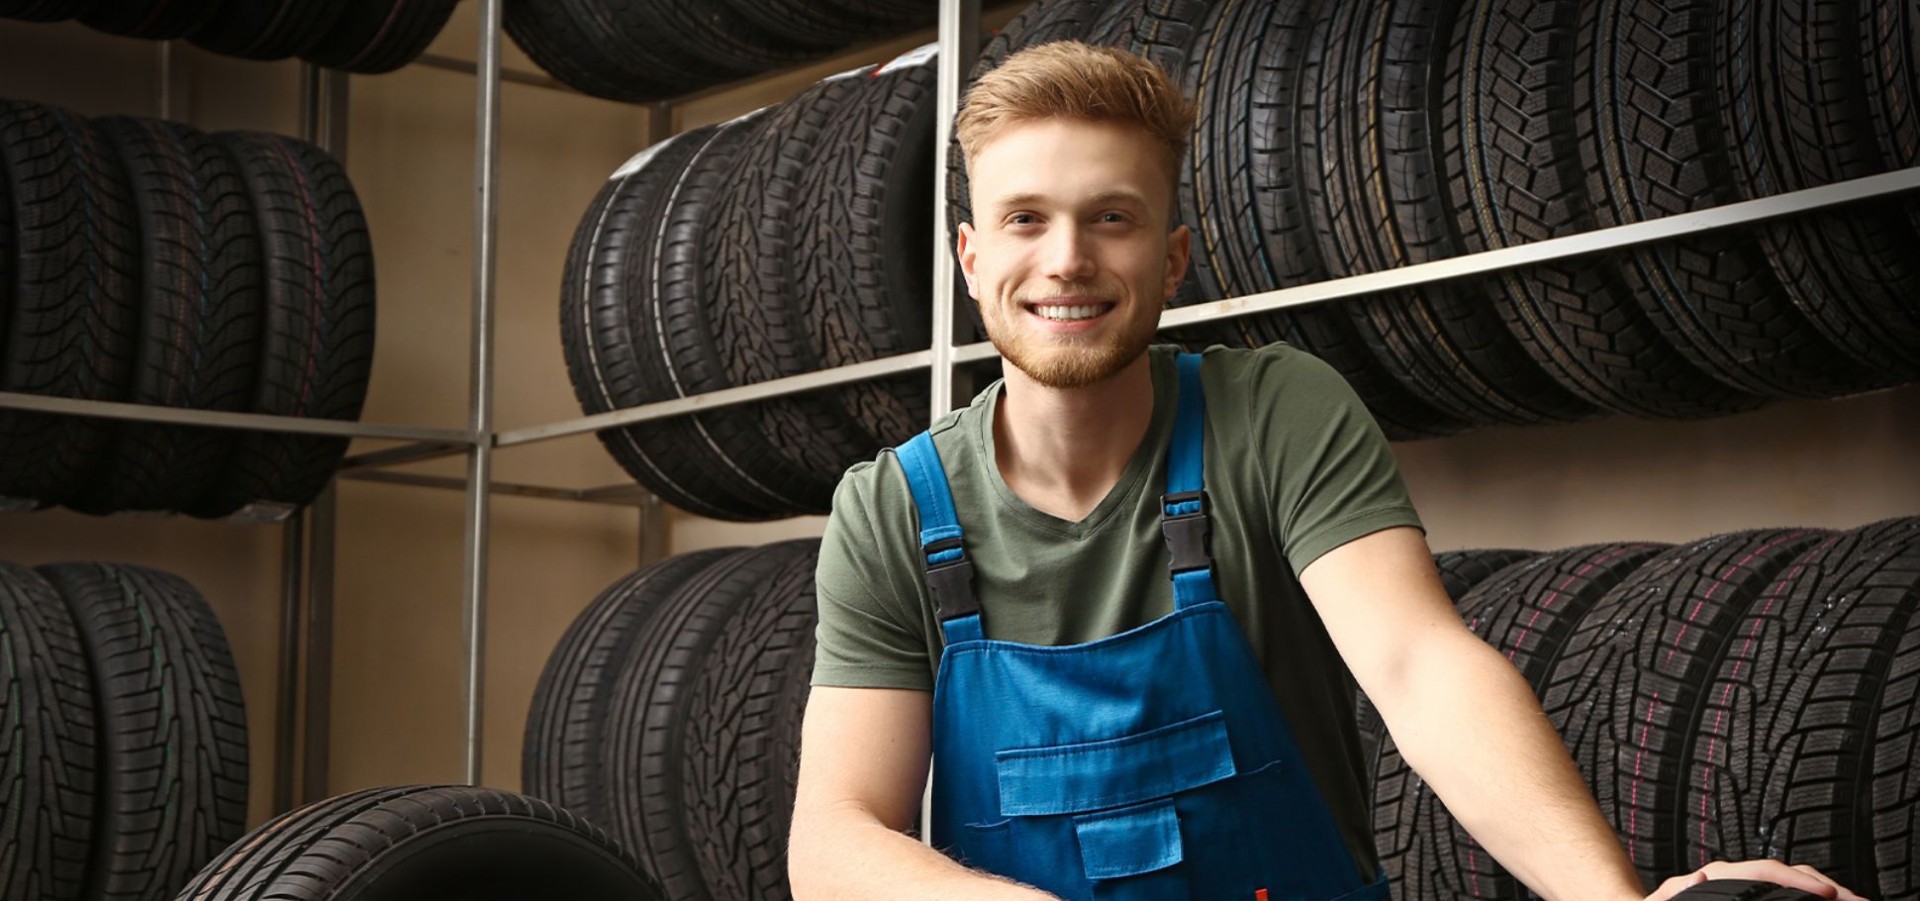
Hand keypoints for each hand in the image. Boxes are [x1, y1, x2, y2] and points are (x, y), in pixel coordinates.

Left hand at [1645, 860, 1867, 900]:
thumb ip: (1679, 891)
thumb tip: (1698, 877)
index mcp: (1718, 875)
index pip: (1766, 872)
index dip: (1798, 881)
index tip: (1826, 893)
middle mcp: (1735, 874)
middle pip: (1789, 873)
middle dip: (1826, 885)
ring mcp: (1746, 884)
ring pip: (1793, 882)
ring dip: (1826, 893)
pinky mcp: (1752, 897)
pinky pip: (1788, 894)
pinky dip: (1811, 899)